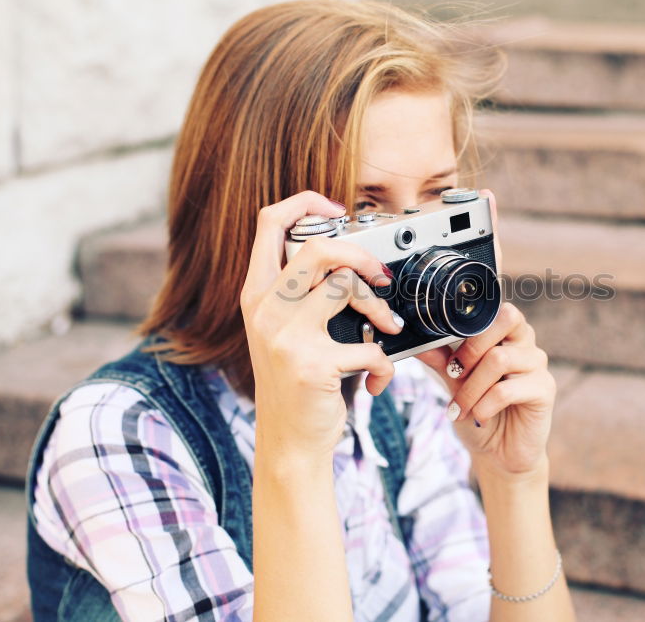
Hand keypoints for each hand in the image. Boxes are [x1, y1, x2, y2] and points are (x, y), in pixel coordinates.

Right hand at [239, 191, 402, 465]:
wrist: (289, 443)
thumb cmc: (295, 383)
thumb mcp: (282, 329)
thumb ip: (300, 291)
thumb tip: (346, 252)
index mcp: (256, 293)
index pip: (268, 222)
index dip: (306, 202)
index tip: (337, 209)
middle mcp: (265, 309)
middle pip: (316, 247)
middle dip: (360, 253)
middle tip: (380, 275)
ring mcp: (286, 336)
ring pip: (346, 286)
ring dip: (381, 308)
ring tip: (388, 328)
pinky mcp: (312, 365)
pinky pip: (370, 347)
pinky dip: (385, 366)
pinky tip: (377, 379)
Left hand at [417, 302, 555, 480]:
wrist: (498, 454)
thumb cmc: (478, 413)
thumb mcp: (454, 384)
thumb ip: (442, 361)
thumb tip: (419, 343)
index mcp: (505, 334)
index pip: (493, 309)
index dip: (467, 325)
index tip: (448, 354)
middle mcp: (525, 343)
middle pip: (507, 318)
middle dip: (472, 347)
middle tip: (454, 372)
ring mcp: (538, 364)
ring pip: (498, 359)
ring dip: (471, 388)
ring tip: (459, 408)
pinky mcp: (545, 389)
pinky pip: (506, 389)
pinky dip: (484, 405)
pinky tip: (479, 417)